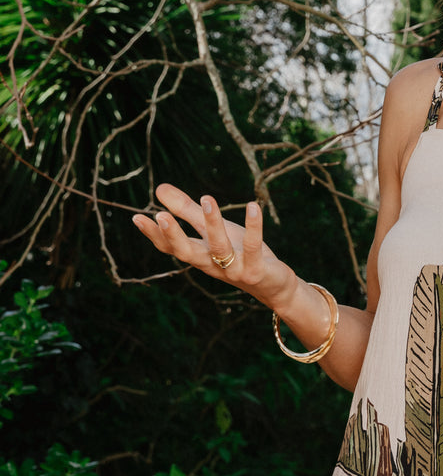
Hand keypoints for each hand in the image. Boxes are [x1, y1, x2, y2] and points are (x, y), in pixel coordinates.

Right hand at [132, 183, 293, 308]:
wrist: (273, 286)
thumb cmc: (239, 254)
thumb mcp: (212, 230)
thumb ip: (187, 211)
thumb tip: (159, 189)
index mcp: (199, 255)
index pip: (170, 248)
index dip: (154, 235)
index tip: (137, 217)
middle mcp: (212, 264)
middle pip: (188, 252)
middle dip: (174, 235)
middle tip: (160, 216)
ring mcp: (234, 270)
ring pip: (219, 248)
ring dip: (213, 224)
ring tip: (207, 198)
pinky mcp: (256, 270)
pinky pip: (253, 246)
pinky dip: (254, 226)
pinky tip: (253, 205)